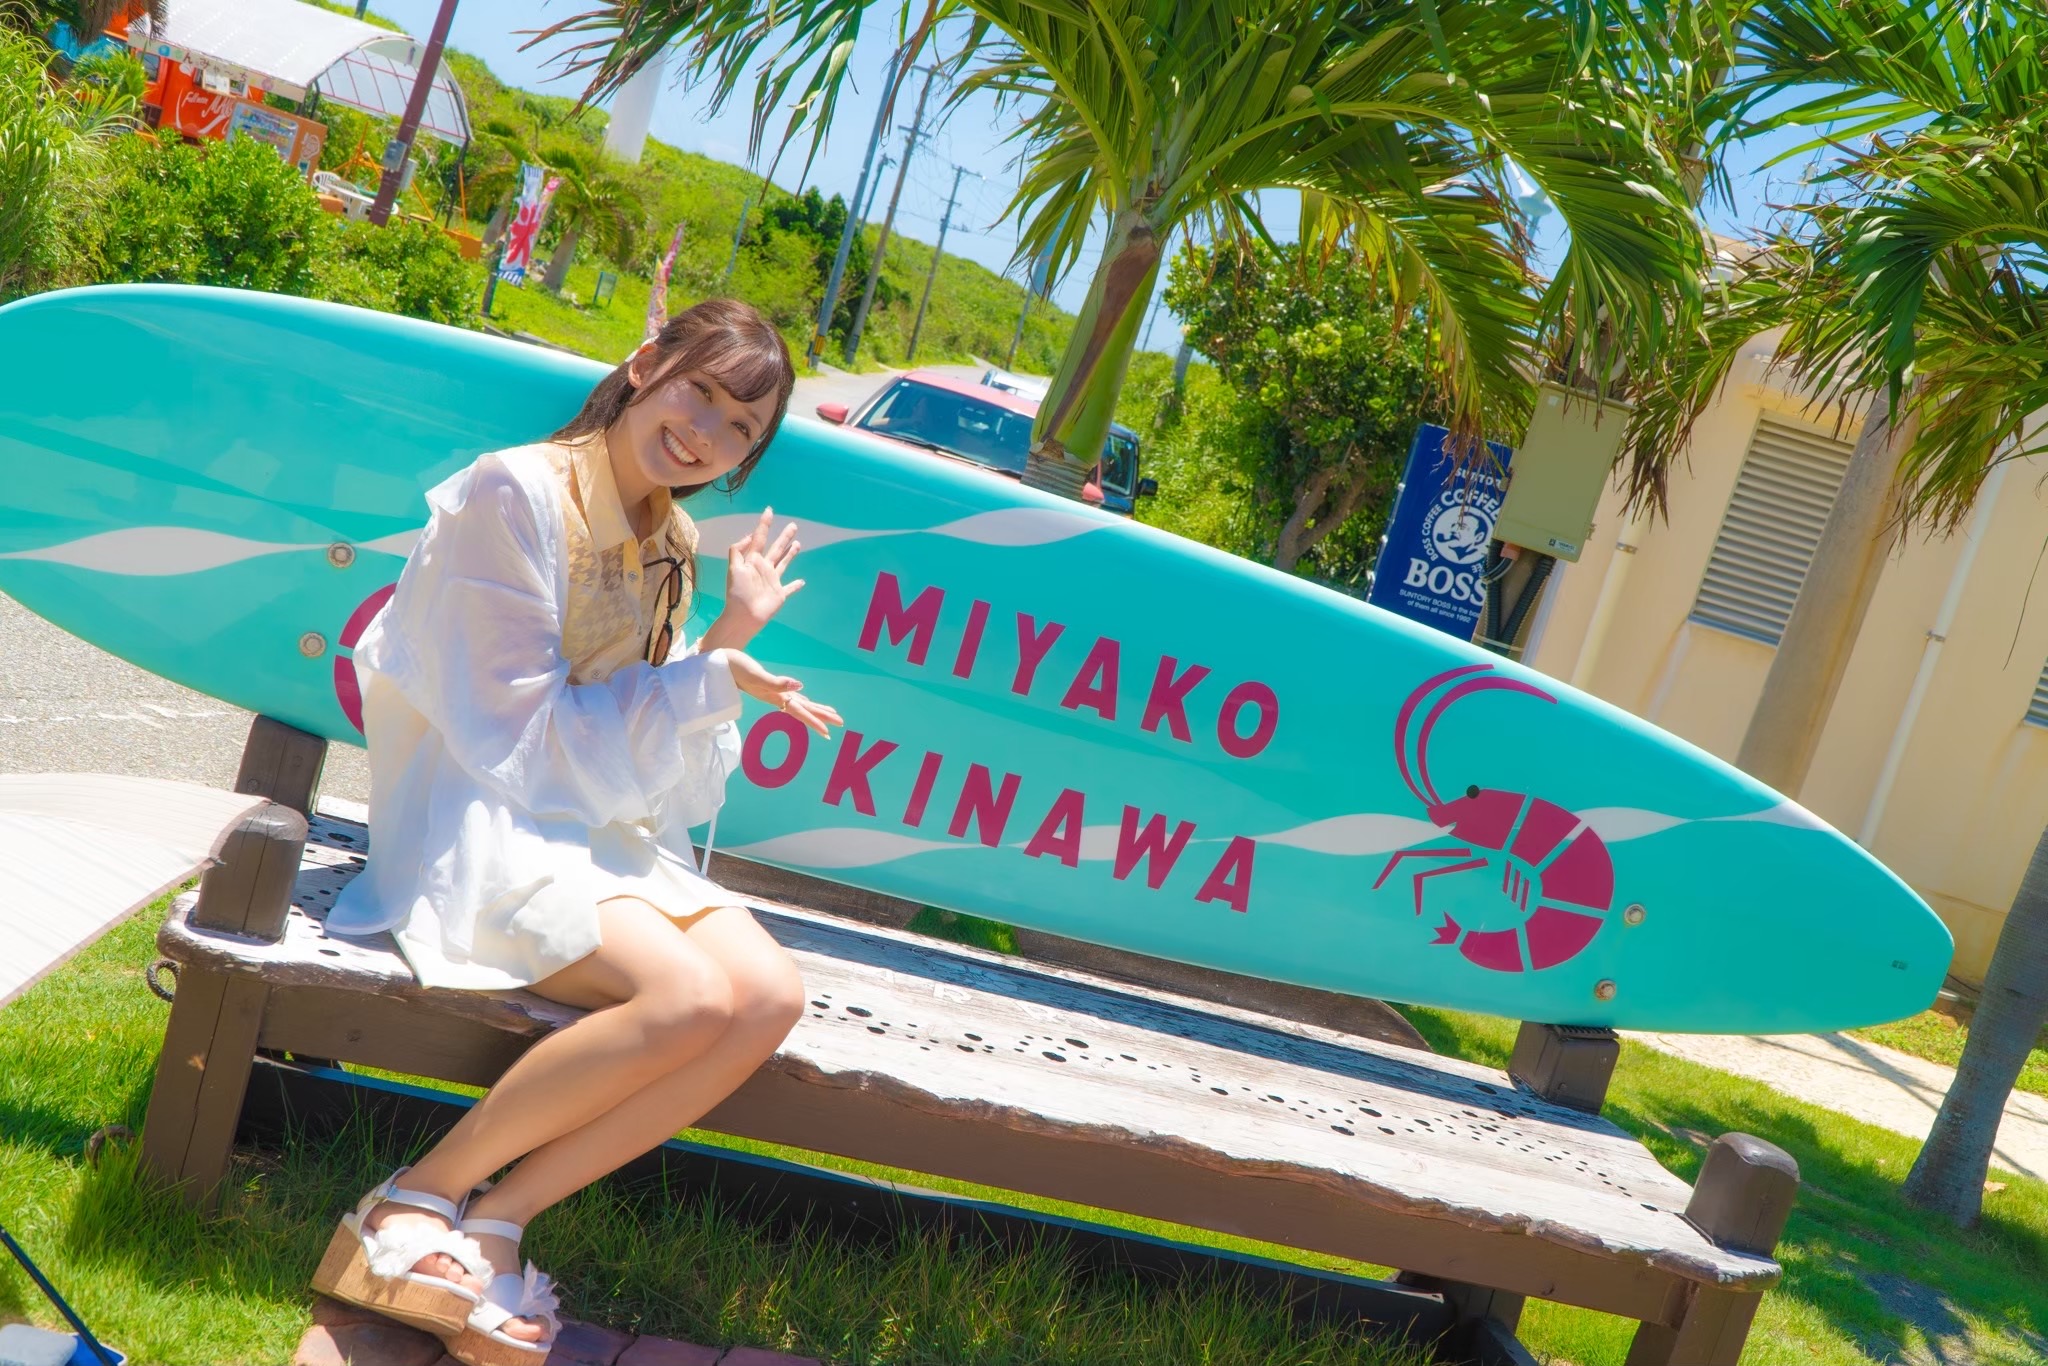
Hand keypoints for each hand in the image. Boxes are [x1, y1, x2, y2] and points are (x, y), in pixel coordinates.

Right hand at [717, 648, 841, 738]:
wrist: (714, 666)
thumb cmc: (733, 668)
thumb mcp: (756, 675)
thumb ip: (777, 682)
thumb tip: (801, 685)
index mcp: (774, 697)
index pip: (800, 712)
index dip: (815, 721)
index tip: (830, 732)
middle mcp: (774, 697)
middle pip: (803, 709)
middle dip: (821, 716)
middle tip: (840, 723)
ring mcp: (771, 693)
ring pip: (798, 703)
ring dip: (813, 709)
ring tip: (829, 715)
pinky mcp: (767, 686)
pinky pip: (790, 697)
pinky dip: (801, 700)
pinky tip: (803, 700)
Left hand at [721, 507, 804, 639]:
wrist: (743, 616)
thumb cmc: (738, 593)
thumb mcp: (734, 568)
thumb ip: (739, 550)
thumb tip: (750, 536)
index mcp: (753, 560)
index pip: (760, 538)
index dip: (764, 525)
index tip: (769, 511)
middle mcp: (764, 568)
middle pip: (776, 548)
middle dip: (784, 537)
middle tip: (793, 525)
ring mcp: (772, 580)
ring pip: (784, 563)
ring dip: (790, 554)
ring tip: (798, 543)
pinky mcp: (779, 594)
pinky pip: (789, 588)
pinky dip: (795, 586)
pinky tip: (802, 582)